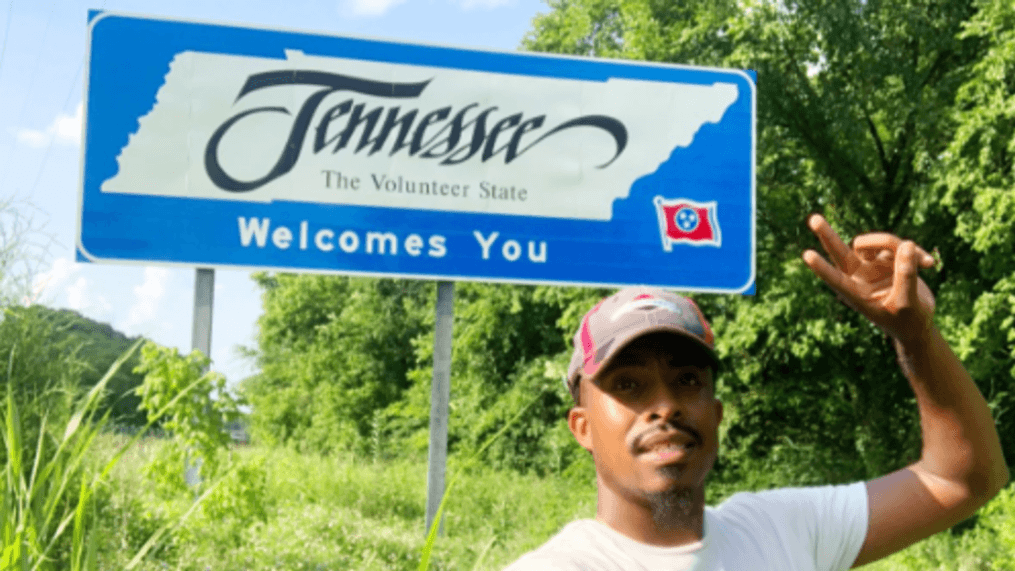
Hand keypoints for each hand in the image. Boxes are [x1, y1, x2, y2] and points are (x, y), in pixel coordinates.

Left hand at [802, 214, 935, 344]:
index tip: (806, 255)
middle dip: (827, 235)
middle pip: (840, 251)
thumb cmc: (908, 320)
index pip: (836, 279)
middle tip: (813, 219)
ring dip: (897, 245)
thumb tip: (906, 244)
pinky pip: (900, 244)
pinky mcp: (889, 258)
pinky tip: (930, 264)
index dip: (822, 268)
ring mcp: (873, 265)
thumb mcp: (908, 303)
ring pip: (878, 242)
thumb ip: (906, 276)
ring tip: (924, 262)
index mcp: (856, 295)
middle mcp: (860, 277)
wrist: (918, 322)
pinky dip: (916, 252)